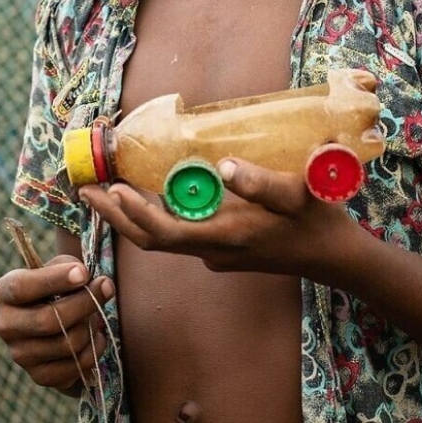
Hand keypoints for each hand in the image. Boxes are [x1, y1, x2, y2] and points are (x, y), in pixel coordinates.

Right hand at [0, 255, 114, 392]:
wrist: (56, 319)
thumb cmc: (58, 285)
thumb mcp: (59, 266)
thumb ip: (69, 267)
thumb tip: (87, 282)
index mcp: (5, 293)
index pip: (22, 288)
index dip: (54, 279)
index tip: (83, 272)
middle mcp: (6, 326)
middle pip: (48, 320)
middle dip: (85, 302)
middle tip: (106, 286)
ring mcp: (21, 355)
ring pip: (67, 343)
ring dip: (91, 325)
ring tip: (96, 313)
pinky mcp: (40, 376)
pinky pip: (76, 366)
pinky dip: (95, 348)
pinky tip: (96, 334)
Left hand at [79, 159, 353, 276]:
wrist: (336, 257)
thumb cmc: (316, 221)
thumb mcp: (295, 193)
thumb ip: (259, 181)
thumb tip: (221, 165)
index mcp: (224, 239)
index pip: (164, 234)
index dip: (134, 215)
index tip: (113, 188)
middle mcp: (212, 252)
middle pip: (150, 240)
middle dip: (115, 216)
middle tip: (85, 188)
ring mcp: (216, 253)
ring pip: (162, 237)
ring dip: (131, 215)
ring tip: (106, 187)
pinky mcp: (223, 249)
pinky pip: (180, 233)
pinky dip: (156, 215)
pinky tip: (151, 192)